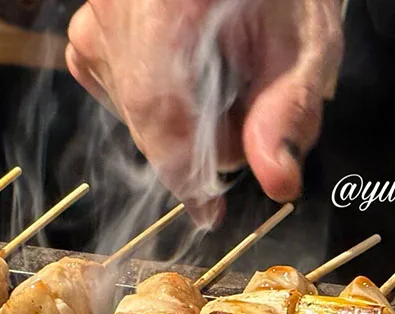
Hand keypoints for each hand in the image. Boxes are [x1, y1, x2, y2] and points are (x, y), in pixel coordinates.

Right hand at [67, 0, 343, 224]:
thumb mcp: (304, 43)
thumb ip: (288, 111)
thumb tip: (277, 181)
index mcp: (165, 4)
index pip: (158, 105)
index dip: (185, 169)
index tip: (210, 211)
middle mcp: (117, 6)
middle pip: (146, 112)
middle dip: (198, 142)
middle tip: (246, 122)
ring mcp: (94, 18)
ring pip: (131, 107)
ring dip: (182, 121)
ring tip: (226, 81)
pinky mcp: (90, 32)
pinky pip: (117, 91)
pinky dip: (160, 102)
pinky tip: (193, 76)